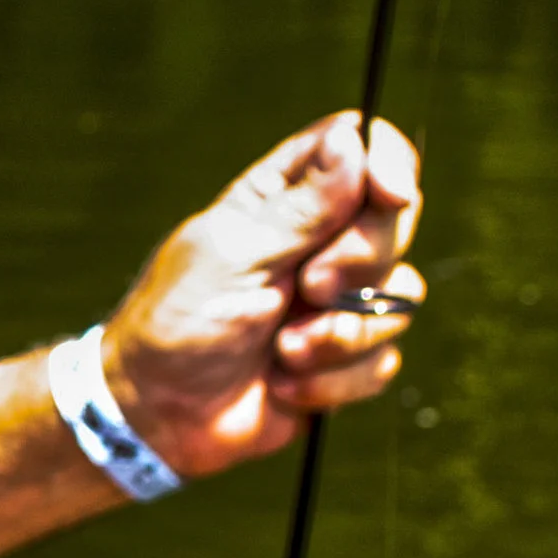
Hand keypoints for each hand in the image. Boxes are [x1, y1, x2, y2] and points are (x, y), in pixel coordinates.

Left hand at [100, 111, 424, 476]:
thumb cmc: (178, 323)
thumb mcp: (233, 255)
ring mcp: (335, 301)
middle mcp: (317, 242)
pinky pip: (383, 360)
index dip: (387, 163)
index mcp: (281, 198)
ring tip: (283, 350)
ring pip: (399, 296)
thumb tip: (353, 142)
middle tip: (308, 287)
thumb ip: (301, 208)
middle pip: (394, 220)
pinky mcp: (343, 359)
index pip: (358, 147)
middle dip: (360, 259)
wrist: (157, 415)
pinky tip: (284, 385)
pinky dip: (336, 379)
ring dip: (341, 332)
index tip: (391, 194)